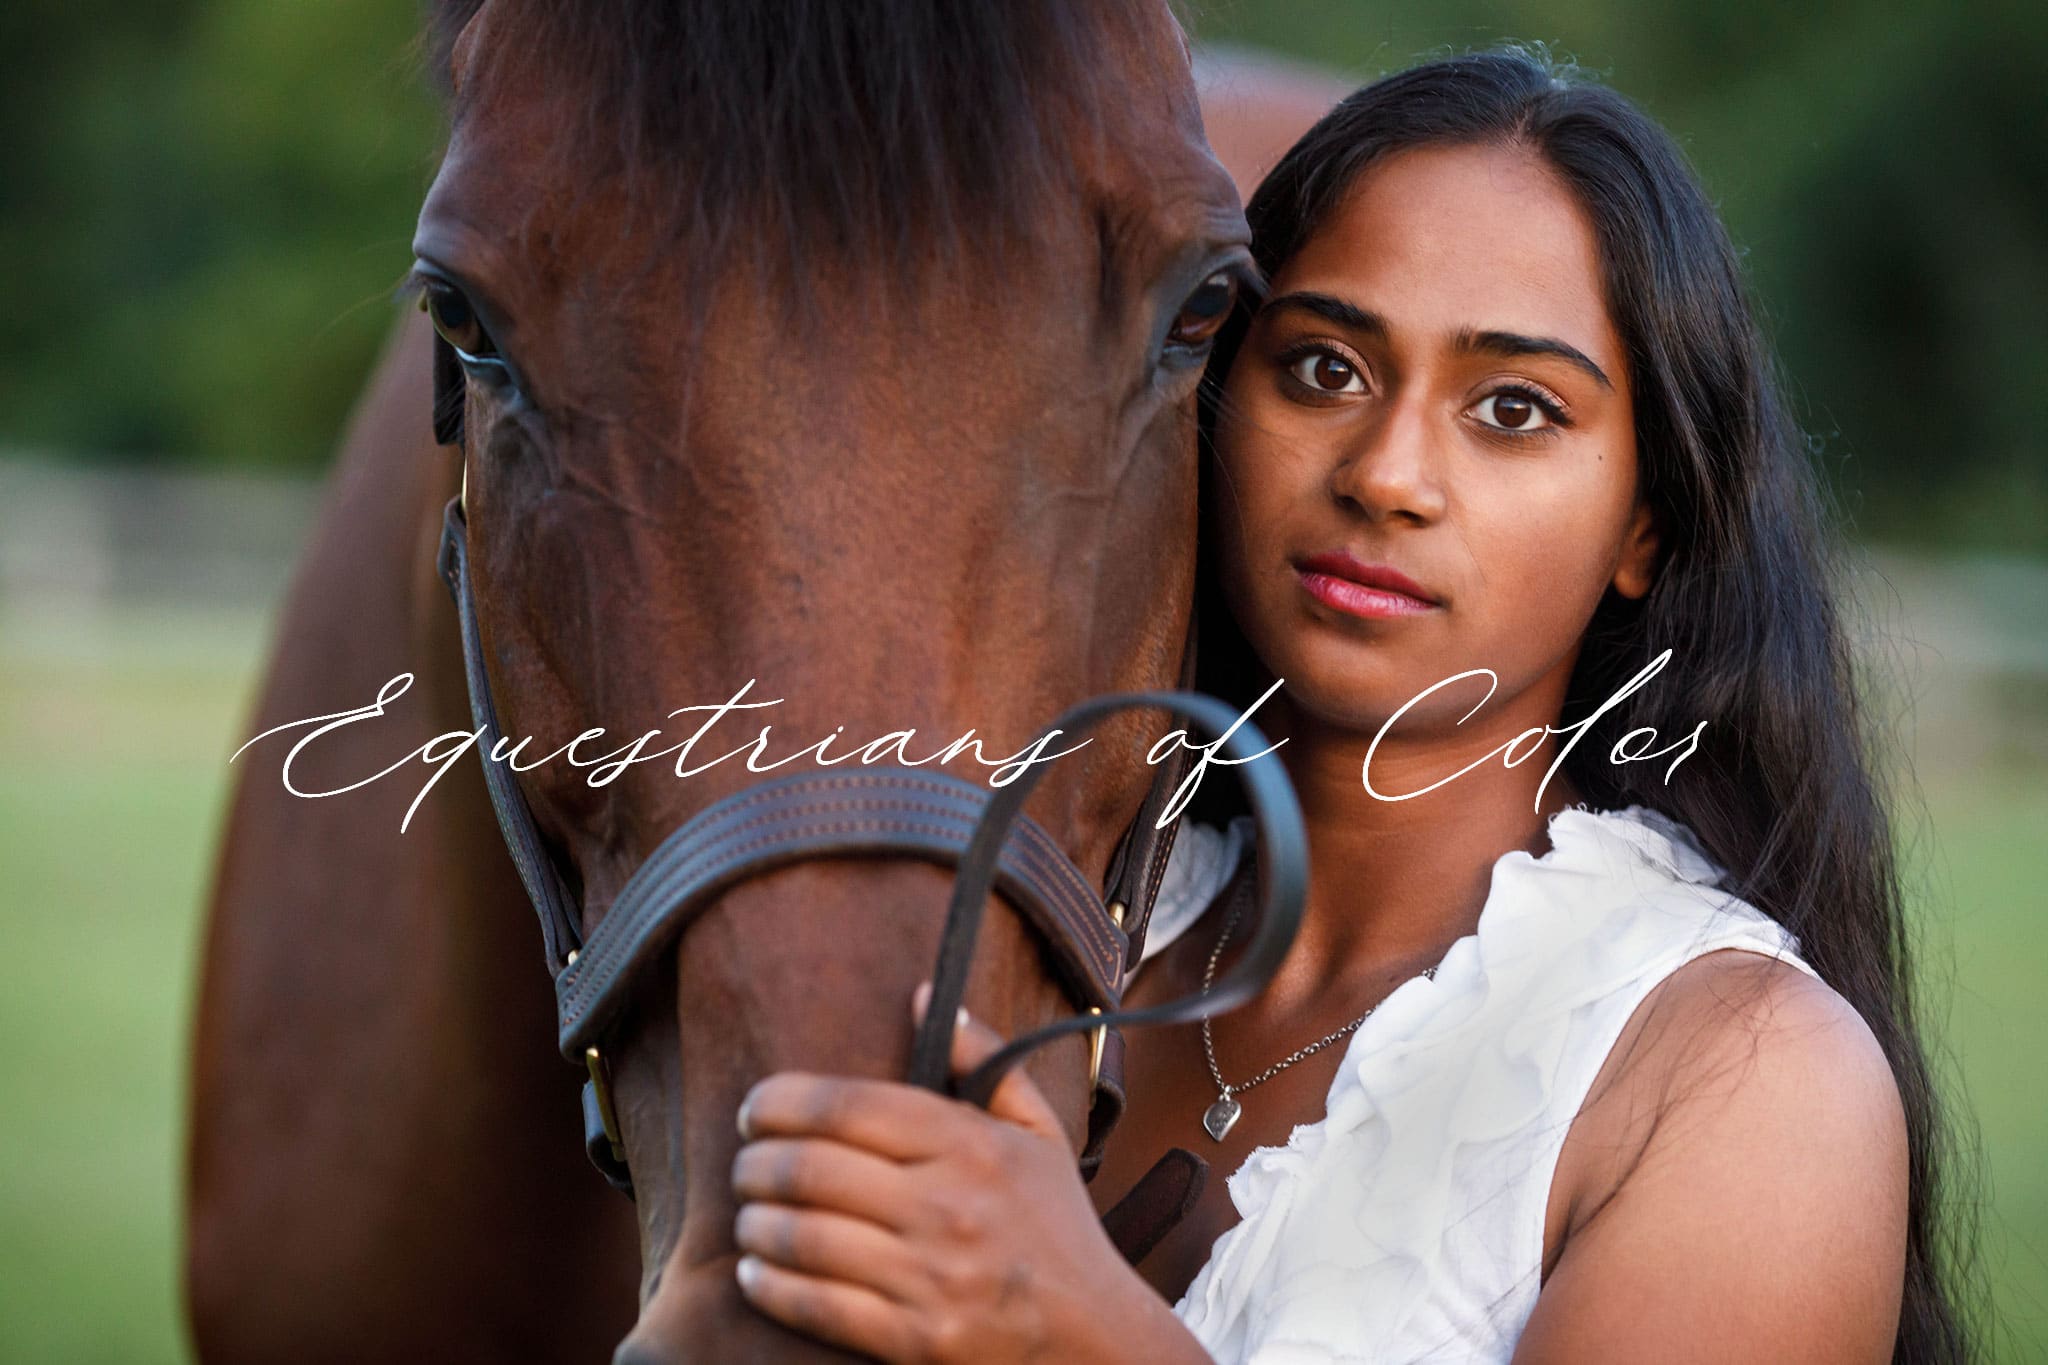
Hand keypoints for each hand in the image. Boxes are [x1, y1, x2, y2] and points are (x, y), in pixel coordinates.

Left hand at [730, 984, 1205, 1362]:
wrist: (1095, 1335)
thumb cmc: (1056, 1223)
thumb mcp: (1037, 1130)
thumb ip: (984, 1057)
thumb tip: (924, 994)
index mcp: (969, 1144)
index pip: (846, 1105)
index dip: (779, 1101)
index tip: (755, 1108)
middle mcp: (946, 1206)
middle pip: (810, 1169)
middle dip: (755, 1164)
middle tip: (745, 1165)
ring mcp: (930, 1277)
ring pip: (803, 1238)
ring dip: (754, 1224)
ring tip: (748, 1216)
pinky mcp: (916, 1338)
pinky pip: (817, 1306)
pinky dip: (769, 1286)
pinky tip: (755, 1272)